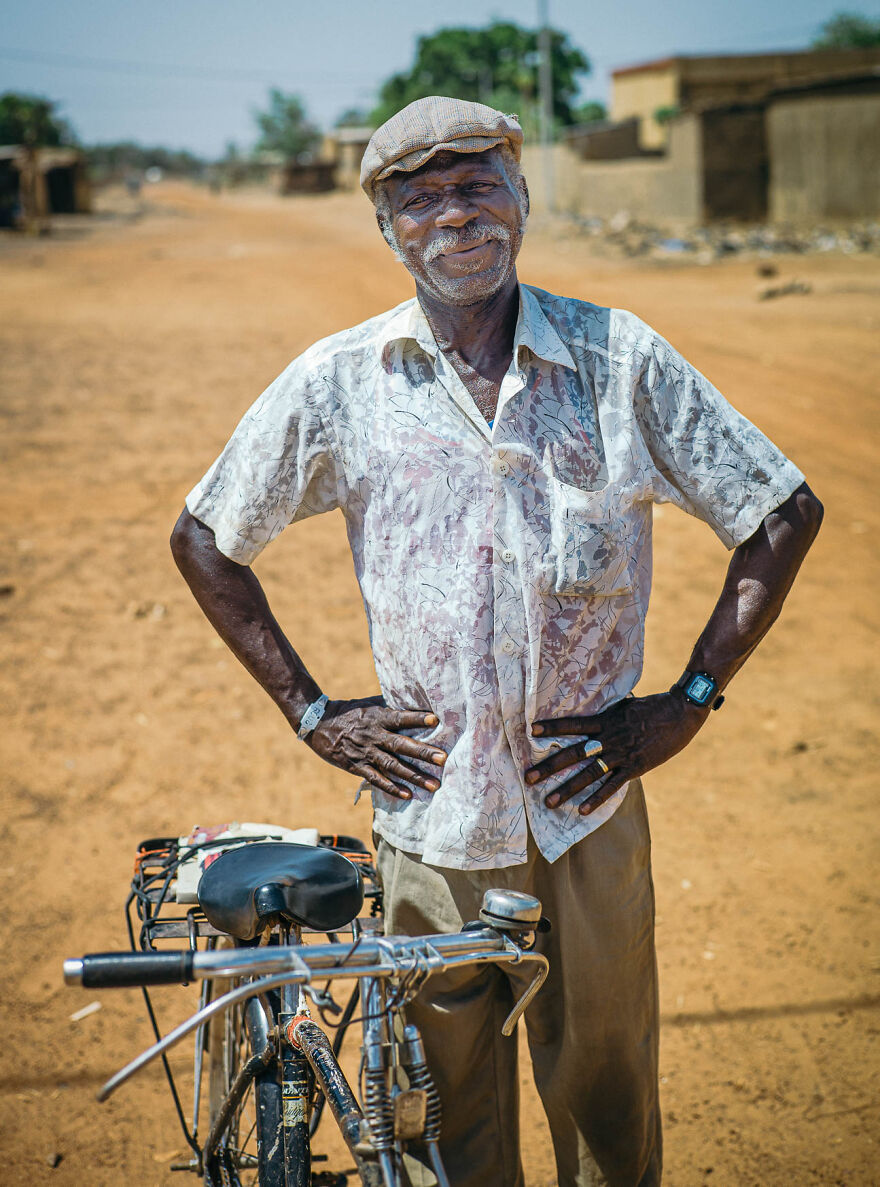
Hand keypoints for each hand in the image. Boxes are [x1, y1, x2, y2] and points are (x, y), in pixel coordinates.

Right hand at [307, 696, 446, 800]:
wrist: (318, 723)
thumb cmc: (349, 711)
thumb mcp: (369, 703)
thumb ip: (390, 705)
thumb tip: (414, 700)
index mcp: (378, 717)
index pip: (400, 717)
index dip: (416, 718)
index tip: (435, 718)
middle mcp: (374, 735)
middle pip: (401, 745)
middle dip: (423, 752)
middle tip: (443, 759)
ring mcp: (366, 753)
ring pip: (393, 766)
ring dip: (414, 776)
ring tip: (434, 785)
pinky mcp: (357, 766)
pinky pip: (376, 779)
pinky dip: (392, 788)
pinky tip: (408, 795)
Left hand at [526, 691, 707, 815]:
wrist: (680, 712)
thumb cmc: (652, 707)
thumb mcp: (625, 705)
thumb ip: (607, 712)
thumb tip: (591, 712)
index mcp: (606, 720)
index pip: (573, 724)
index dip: (552, 728)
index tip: (531, 730)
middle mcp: (609, 737)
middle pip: (574, 753)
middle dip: (549, 766)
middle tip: (527, 777)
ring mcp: (622, 754)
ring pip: (589, 774)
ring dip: (567, 789)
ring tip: (548, 801)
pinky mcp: (635, 767)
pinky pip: (612, 786)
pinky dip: (596, 799)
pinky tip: (582, 811)